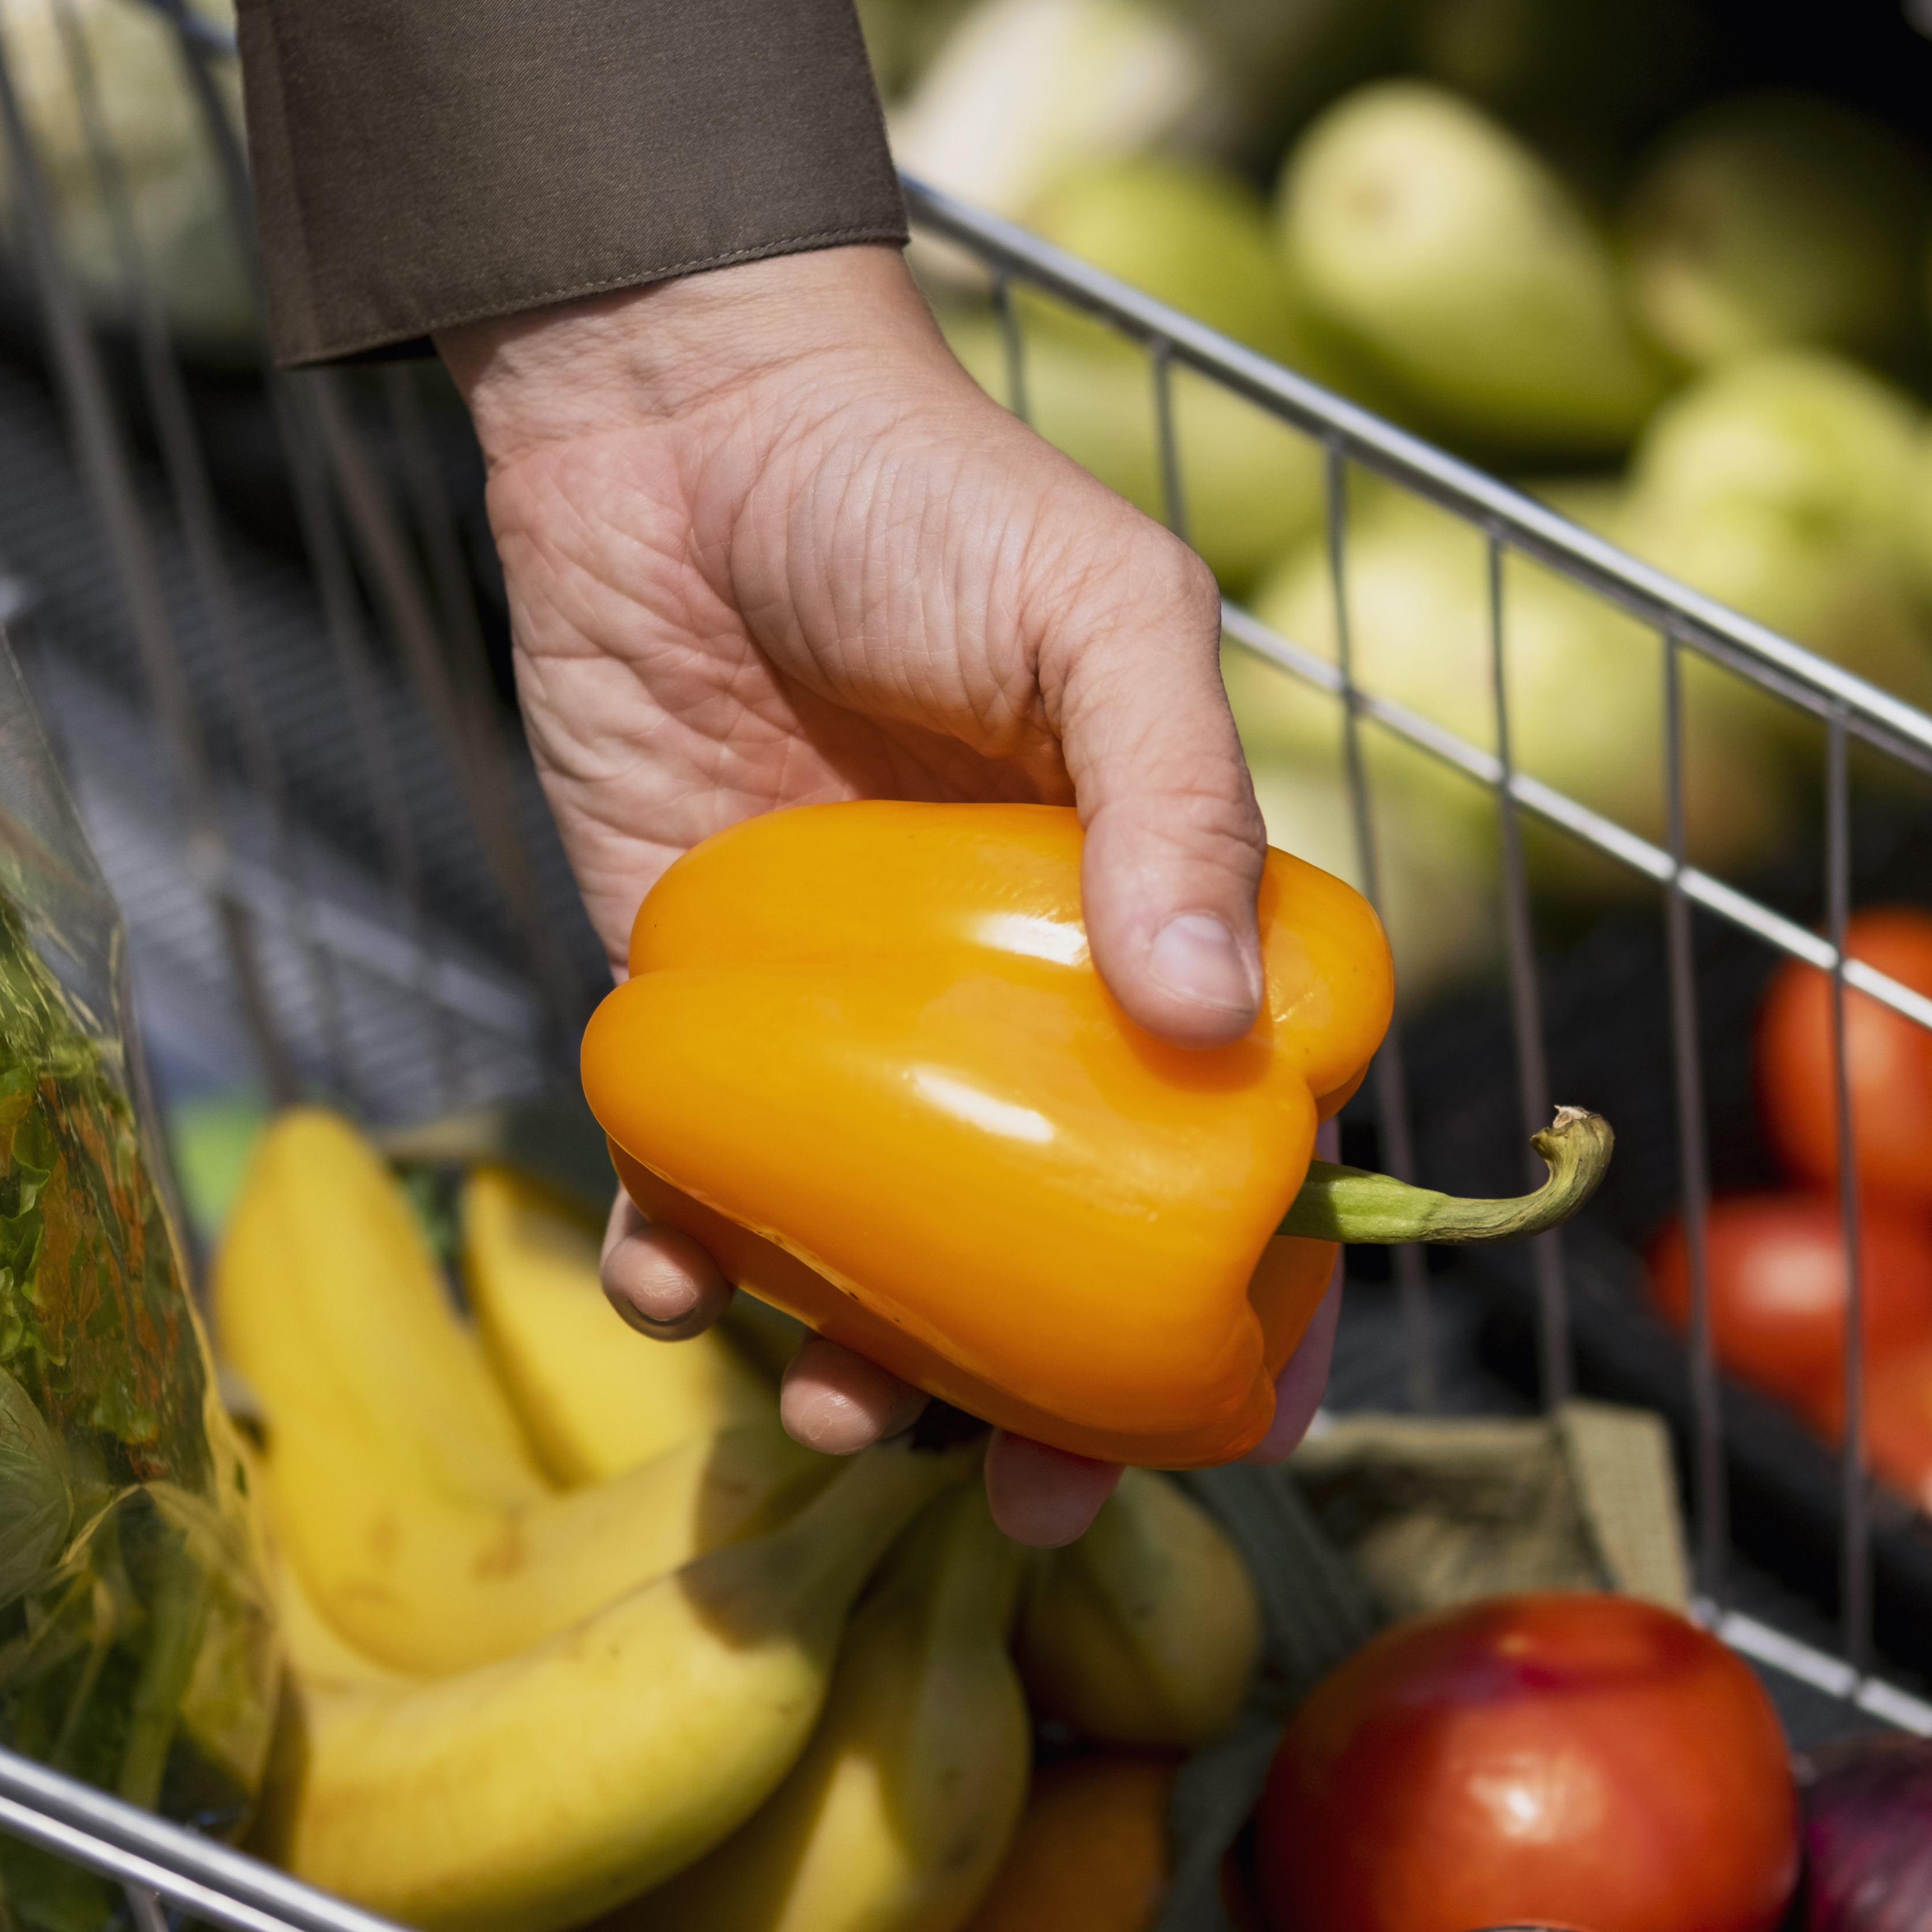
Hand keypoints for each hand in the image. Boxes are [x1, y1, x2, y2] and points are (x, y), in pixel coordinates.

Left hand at [442, 243, 1330, 1541]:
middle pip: (1054, 1255)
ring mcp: (853, 1031)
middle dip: (1049, 1409)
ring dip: (862, 1368)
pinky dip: (694, 1261)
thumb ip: (1177, 800)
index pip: (1237, 1149)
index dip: (1260, 1304)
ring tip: (825, 1405)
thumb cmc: (922, 492)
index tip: (1243, 1431)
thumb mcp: (1102, 613)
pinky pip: (708, 1187)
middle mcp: (1011, 1007)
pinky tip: (675, 1279)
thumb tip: (1218, 1030)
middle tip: (1023, 1511)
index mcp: (1151, 926)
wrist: (671, 420)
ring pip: (879, 1260)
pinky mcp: (701, 1016)